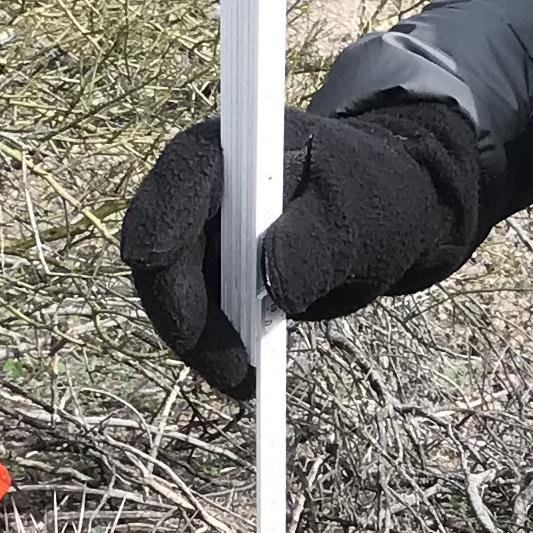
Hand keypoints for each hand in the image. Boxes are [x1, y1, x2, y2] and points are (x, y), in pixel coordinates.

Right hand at [116, 96, 487, 395]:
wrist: (385, 216)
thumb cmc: (375, 201)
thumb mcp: (361, 219)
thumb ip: (319, 244)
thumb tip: (274, 284)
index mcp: (241, 149)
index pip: (184, 174)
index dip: (158, 211)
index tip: (147, 259)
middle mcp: (207, 187)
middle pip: (163, 247)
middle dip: (185, 311)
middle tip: (234, 372)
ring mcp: (203, 231)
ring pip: (171, 292)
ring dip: (200, 341)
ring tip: (247, 383)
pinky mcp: (210, 272)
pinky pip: (194, 313)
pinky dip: (214, 344)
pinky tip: (248, 374)